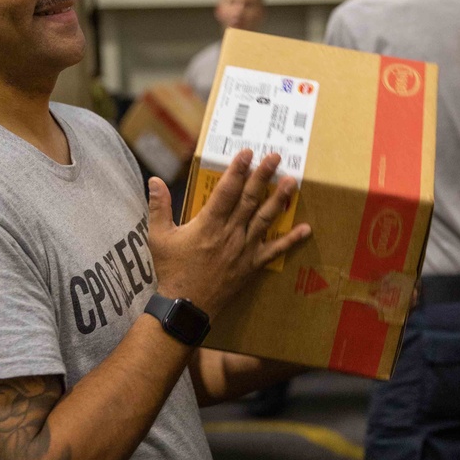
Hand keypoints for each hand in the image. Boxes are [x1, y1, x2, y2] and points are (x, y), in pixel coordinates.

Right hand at [147, 150, 310, 319]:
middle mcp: (230, 234)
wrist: (186, 306)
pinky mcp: (252, 265)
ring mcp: (244, 249)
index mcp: (208, 225)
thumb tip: (153, 181)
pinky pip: (275, 251)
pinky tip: (305, 229)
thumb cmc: (172, 271)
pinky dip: (290, 240)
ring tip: (292, 181)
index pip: (226, 191)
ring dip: (279, 200)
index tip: (247, 153)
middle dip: (263, 176)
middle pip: (250, 200)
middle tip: (275, 157)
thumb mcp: (159, 237)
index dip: (237, 170)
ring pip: (265, 219)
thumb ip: (158, 207)